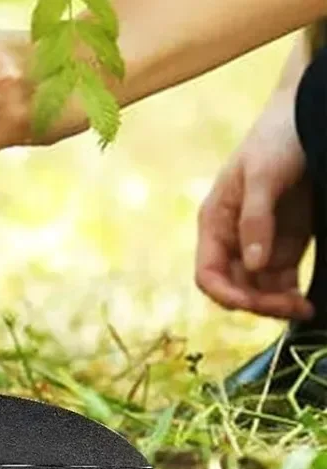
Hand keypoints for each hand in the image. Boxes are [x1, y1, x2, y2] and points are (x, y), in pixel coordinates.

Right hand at [195, 87, 314, 320]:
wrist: (310, 111)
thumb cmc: (277, 137)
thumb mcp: (263, 175)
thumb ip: (255, 220)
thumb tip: (251, 265)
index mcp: (215, 224)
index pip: (208, 274)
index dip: (225, 294)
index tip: (251, 303)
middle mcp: (232, 240)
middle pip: (236, 288)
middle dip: (259, 303)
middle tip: (292, 307)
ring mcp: (259, 245)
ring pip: (260, 290)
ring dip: (278, 304)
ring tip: (304, 308)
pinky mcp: (286, 246)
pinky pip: (282, 282)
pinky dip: (291, 295)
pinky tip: (307, 301)